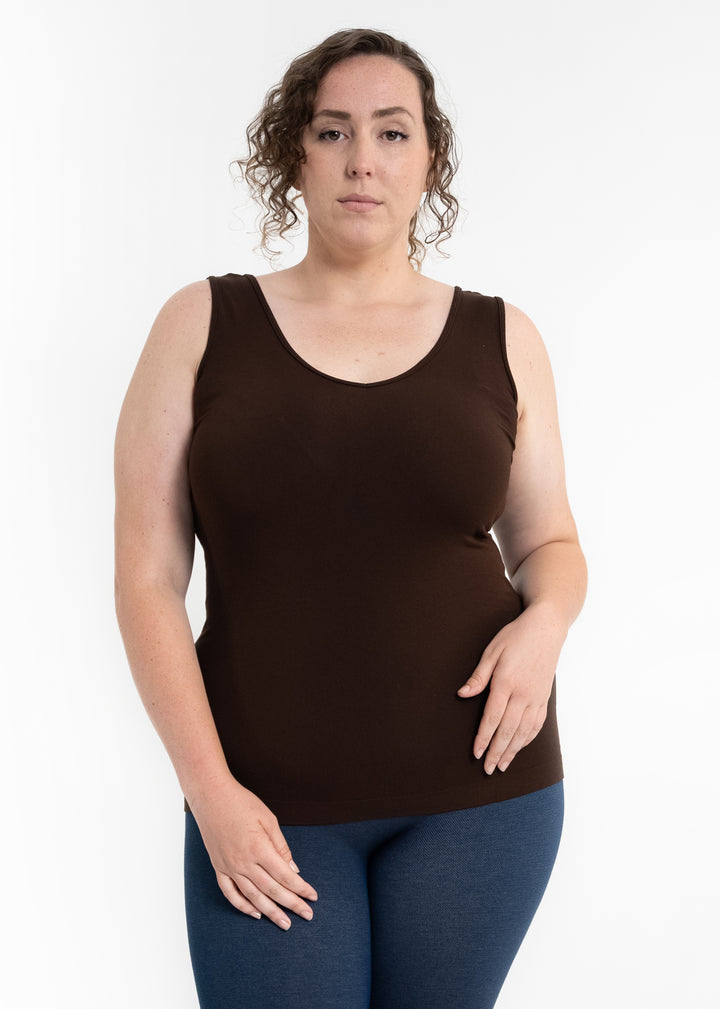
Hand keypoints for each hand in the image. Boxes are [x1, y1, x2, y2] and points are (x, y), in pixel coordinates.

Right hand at [189, 777, 317, 929]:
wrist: (211, 796)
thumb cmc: (242, 803)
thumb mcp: (268, 819)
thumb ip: (281, 847)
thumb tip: (293, 870)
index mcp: (259, 848)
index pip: (285, 875)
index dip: (301, 888)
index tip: (313, 897)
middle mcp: (243, 862)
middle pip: (272, 890)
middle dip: (292, 904)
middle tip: (307, 915)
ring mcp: (229, 867)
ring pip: (253, 897)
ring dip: (271, 912)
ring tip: (285, 924)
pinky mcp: (218, 867)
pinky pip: (230, 893)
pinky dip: (243, 906)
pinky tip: (255, 914)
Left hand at [457, 605, 565, 773]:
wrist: (546, 628)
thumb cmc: (515, 636)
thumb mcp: (492, 651)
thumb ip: (478, 676)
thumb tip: (462, 694)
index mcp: (506, 682)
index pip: (493, 717)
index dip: (484, 737)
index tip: (477, 753)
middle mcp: (523, 694)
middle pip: (508, 729)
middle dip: (497, 751)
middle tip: (488, 769)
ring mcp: (536, 697)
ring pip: (524, 731)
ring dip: (513, 750)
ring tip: (503, 765)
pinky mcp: (545, 697)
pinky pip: (537, 724)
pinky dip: (528, 739)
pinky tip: (519, 747)